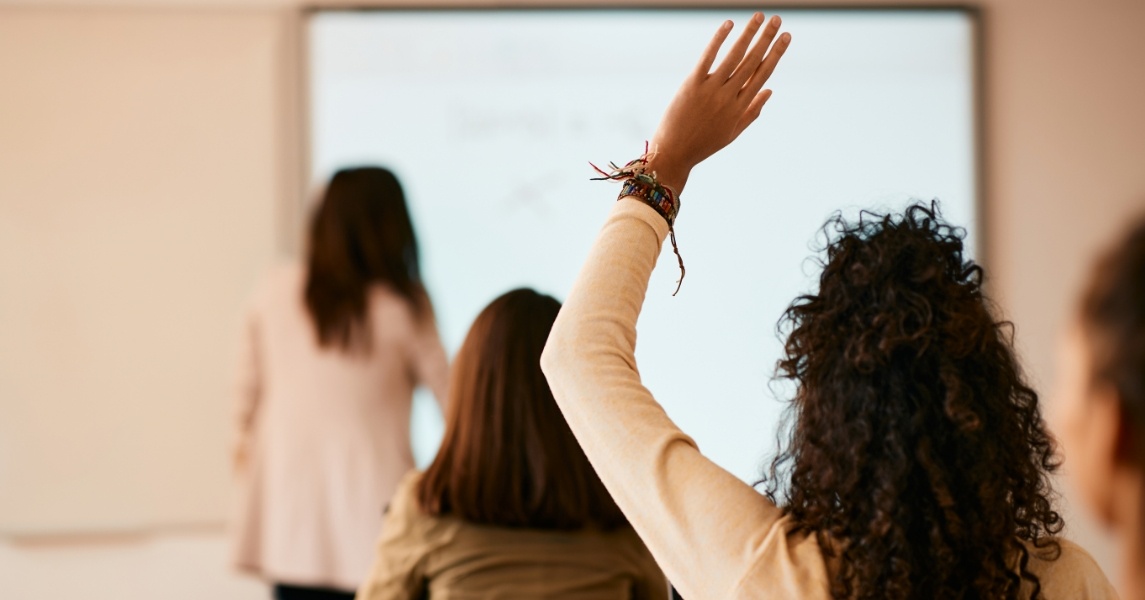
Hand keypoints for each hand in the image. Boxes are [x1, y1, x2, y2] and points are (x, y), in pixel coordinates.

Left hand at [648, 13, 790, 192]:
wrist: (673, 153)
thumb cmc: (702, 144)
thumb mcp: (732, 132)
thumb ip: (752, 111)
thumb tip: (769, 91)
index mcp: (740, 108)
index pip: (763, 74)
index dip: (776, 54)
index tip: (787, 37)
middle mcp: (728, 97)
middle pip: (752, 62)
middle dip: (766, 39)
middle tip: (777, 19)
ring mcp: (710, 90)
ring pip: (734, 56)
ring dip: (748, 34)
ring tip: (759, 16)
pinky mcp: (692, 84)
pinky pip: (708, 57)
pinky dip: (719, 39)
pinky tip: (729, 24)